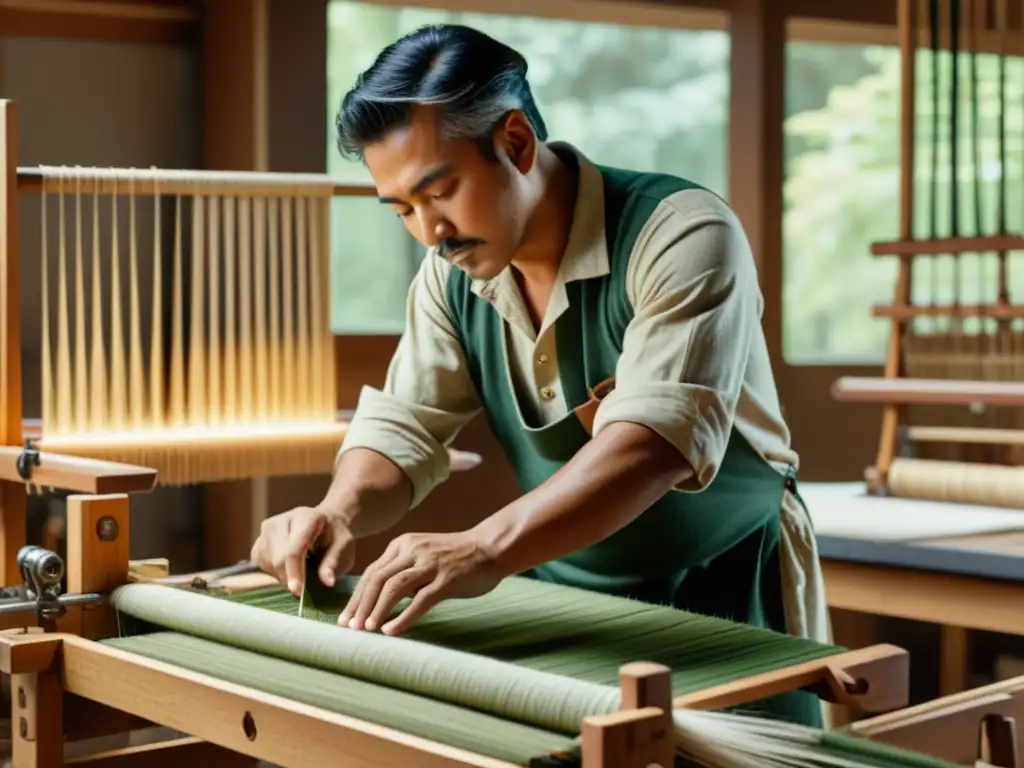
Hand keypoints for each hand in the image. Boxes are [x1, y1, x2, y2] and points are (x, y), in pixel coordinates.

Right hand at [251, 505, 356, 595]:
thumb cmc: (335, 536)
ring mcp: (266, 530)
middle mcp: (281, 520)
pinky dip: (274, 573)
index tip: (298, 591)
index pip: (293, 549)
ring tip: (300, 571)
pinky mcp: (258, 541)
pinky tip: (288, 568)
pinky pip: (260, 565)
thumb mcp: (344, 547)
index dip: (294, 572)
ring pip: (267, 564)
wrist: (325, 524)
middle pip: (278, 559)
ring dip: (282, 576)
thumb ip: (334, 562)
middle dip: (290, 578)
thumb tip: (327, 582)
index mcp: (305, 517)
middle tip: (305, 586)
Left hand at [338, 530, 503, 635]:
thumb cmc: (455, 557)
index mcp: (403, 545)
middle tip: (348, 628)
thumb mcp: (422, 556)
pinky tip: (392, 631)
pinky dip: (403, 617)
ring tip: (365, 630)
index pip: (371, 572)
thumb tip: (379, 600)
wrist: (490, 548)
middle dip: (360, 605)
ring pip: (394, 587)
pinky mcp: (447, 579)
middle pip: (377, 579)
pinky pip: (420, 600)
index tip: (346, 618)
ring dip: (376, 610)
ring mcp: (430, 564)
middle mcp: (413, 551)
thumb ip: (402, 571)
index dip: (356, 597)